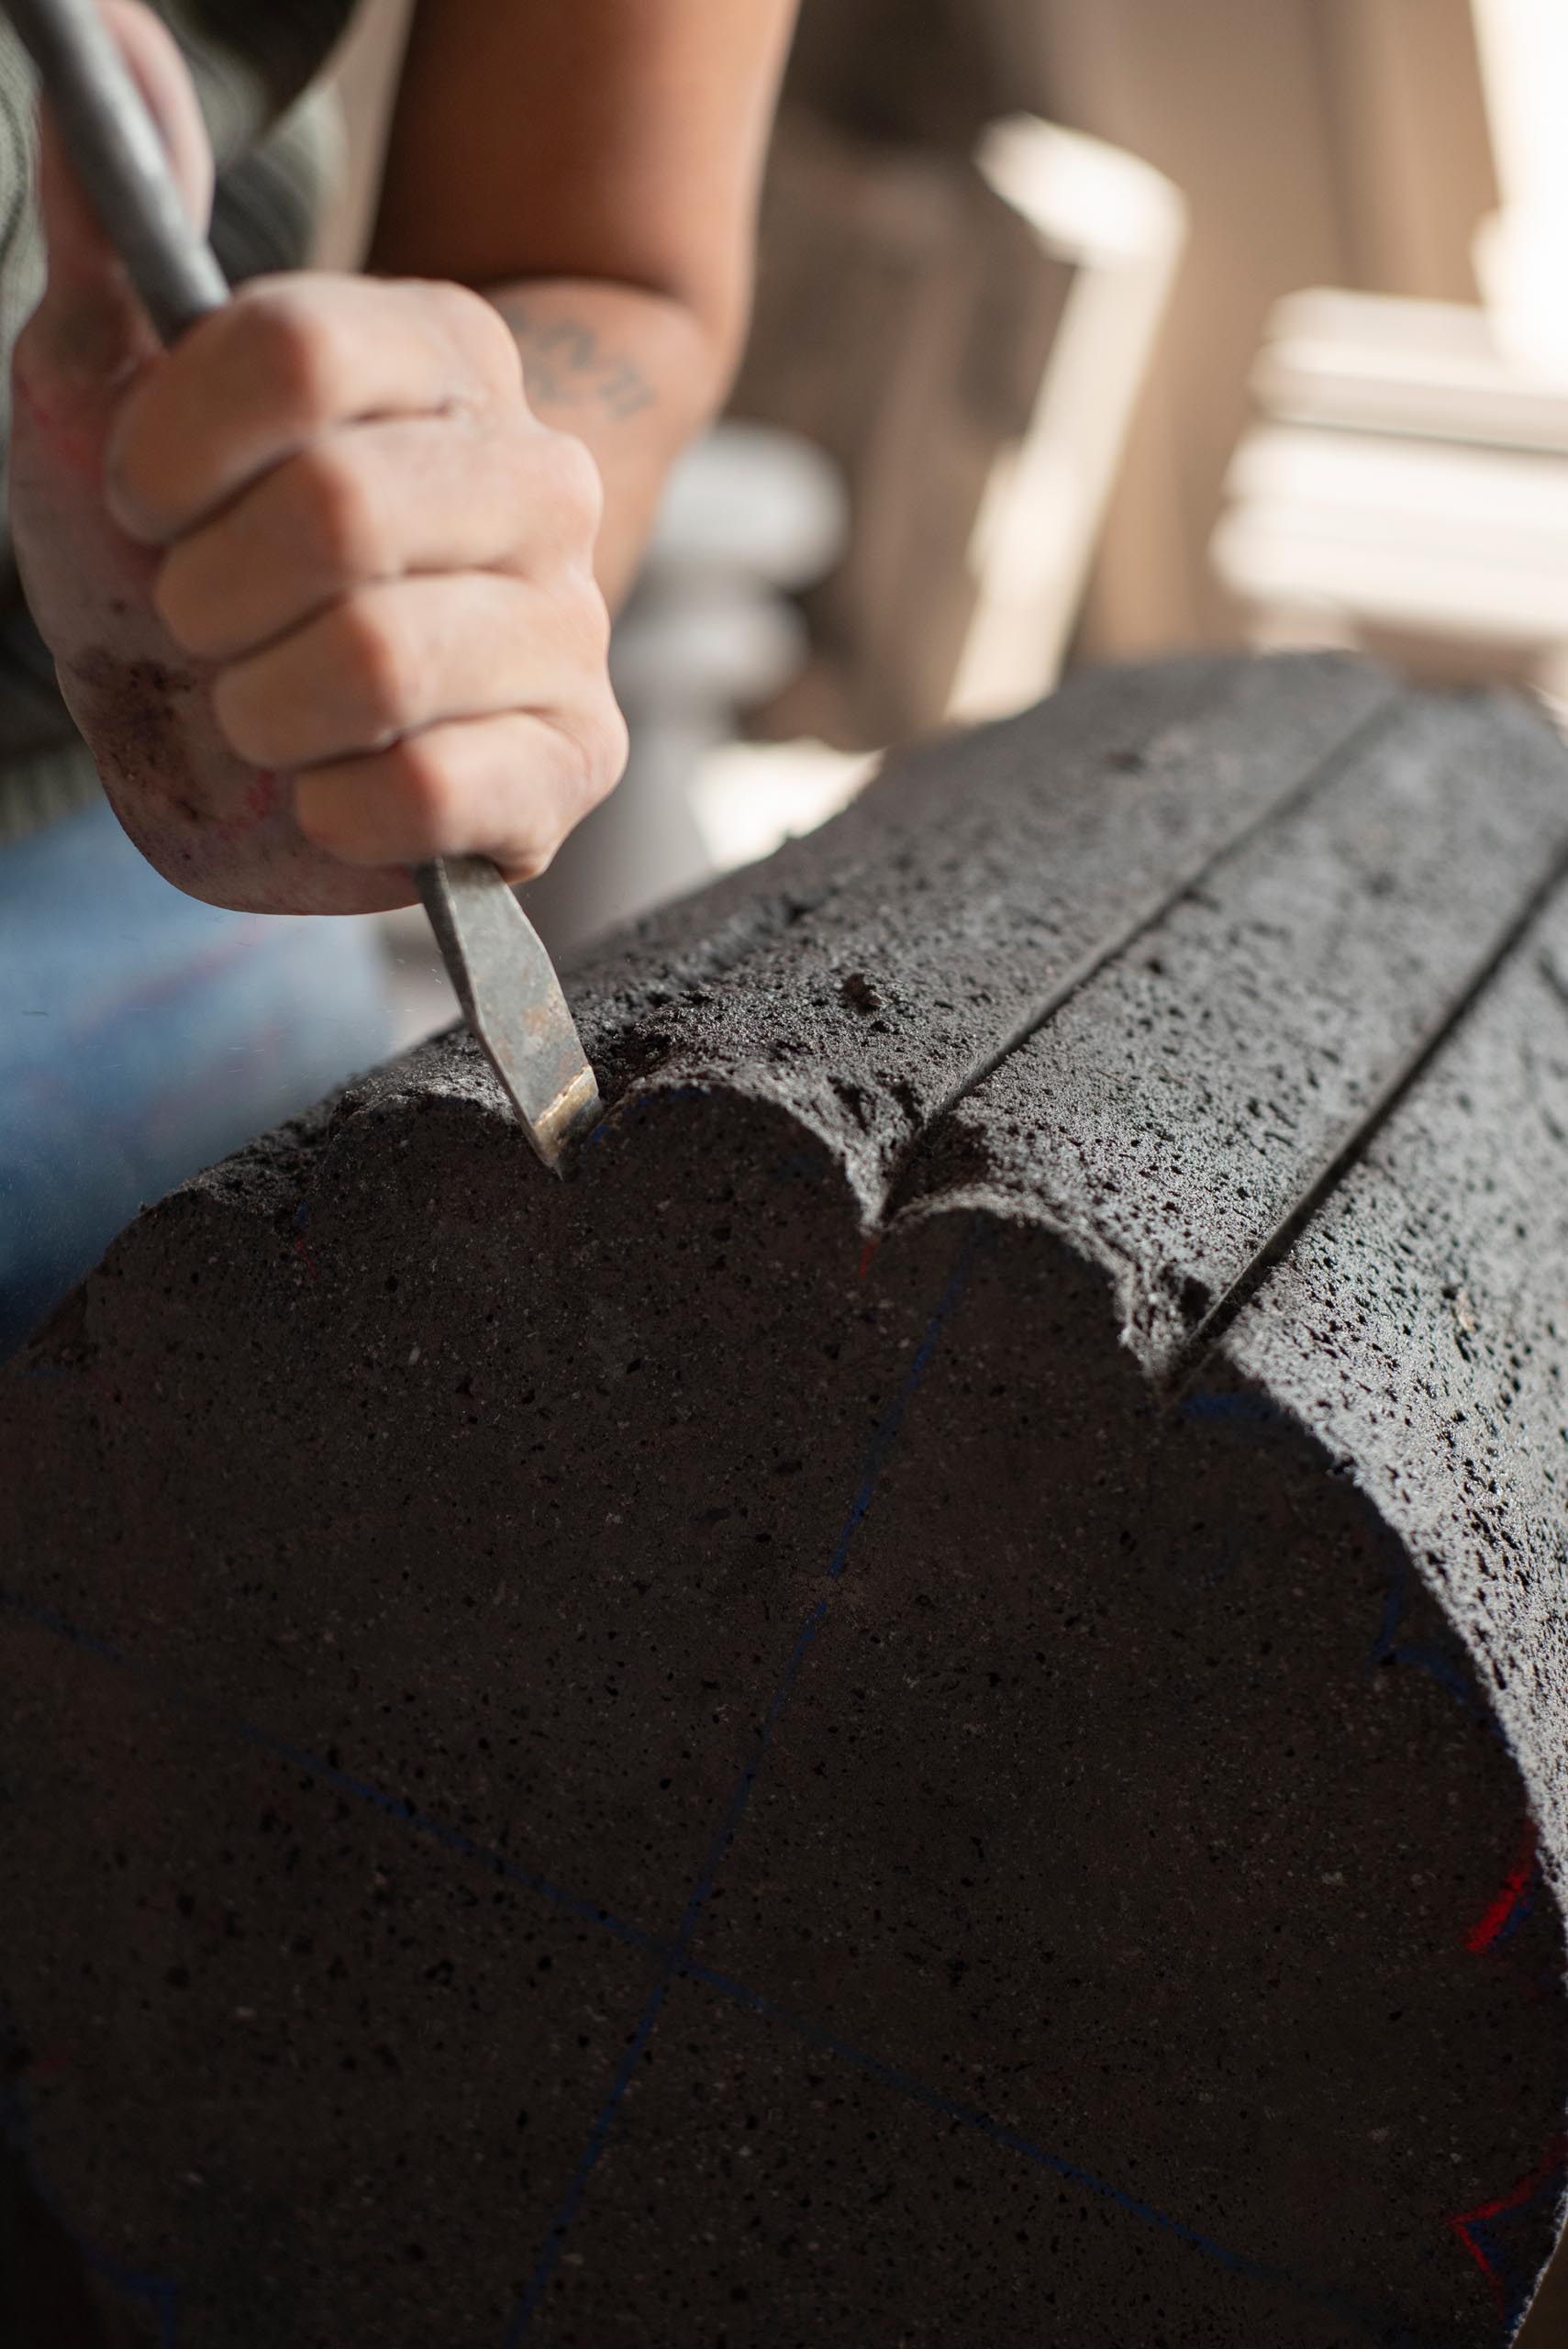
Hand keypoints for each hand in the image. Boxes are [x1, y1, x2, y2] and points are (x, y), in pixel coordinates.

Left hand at [9, 3, 626, 914]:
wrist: (258, 733)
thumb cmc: (197, 557)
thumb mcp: (118, 391)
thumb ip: (118, 228)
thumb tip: (101, 28)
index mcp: (449, 356)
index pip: (295, 354)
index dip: (172, 449)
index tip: (142, 501)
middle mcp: (542, 481)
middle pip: (336, 514)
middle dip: (207, 599)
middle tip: (204, 622)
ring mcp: (572, 632)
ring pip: (375, 663)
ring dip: (256, 710)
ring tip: (264, 710)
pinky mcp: (572, 770)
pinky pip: (423, 795)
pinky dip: (328, 809)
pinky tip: (329, 788)